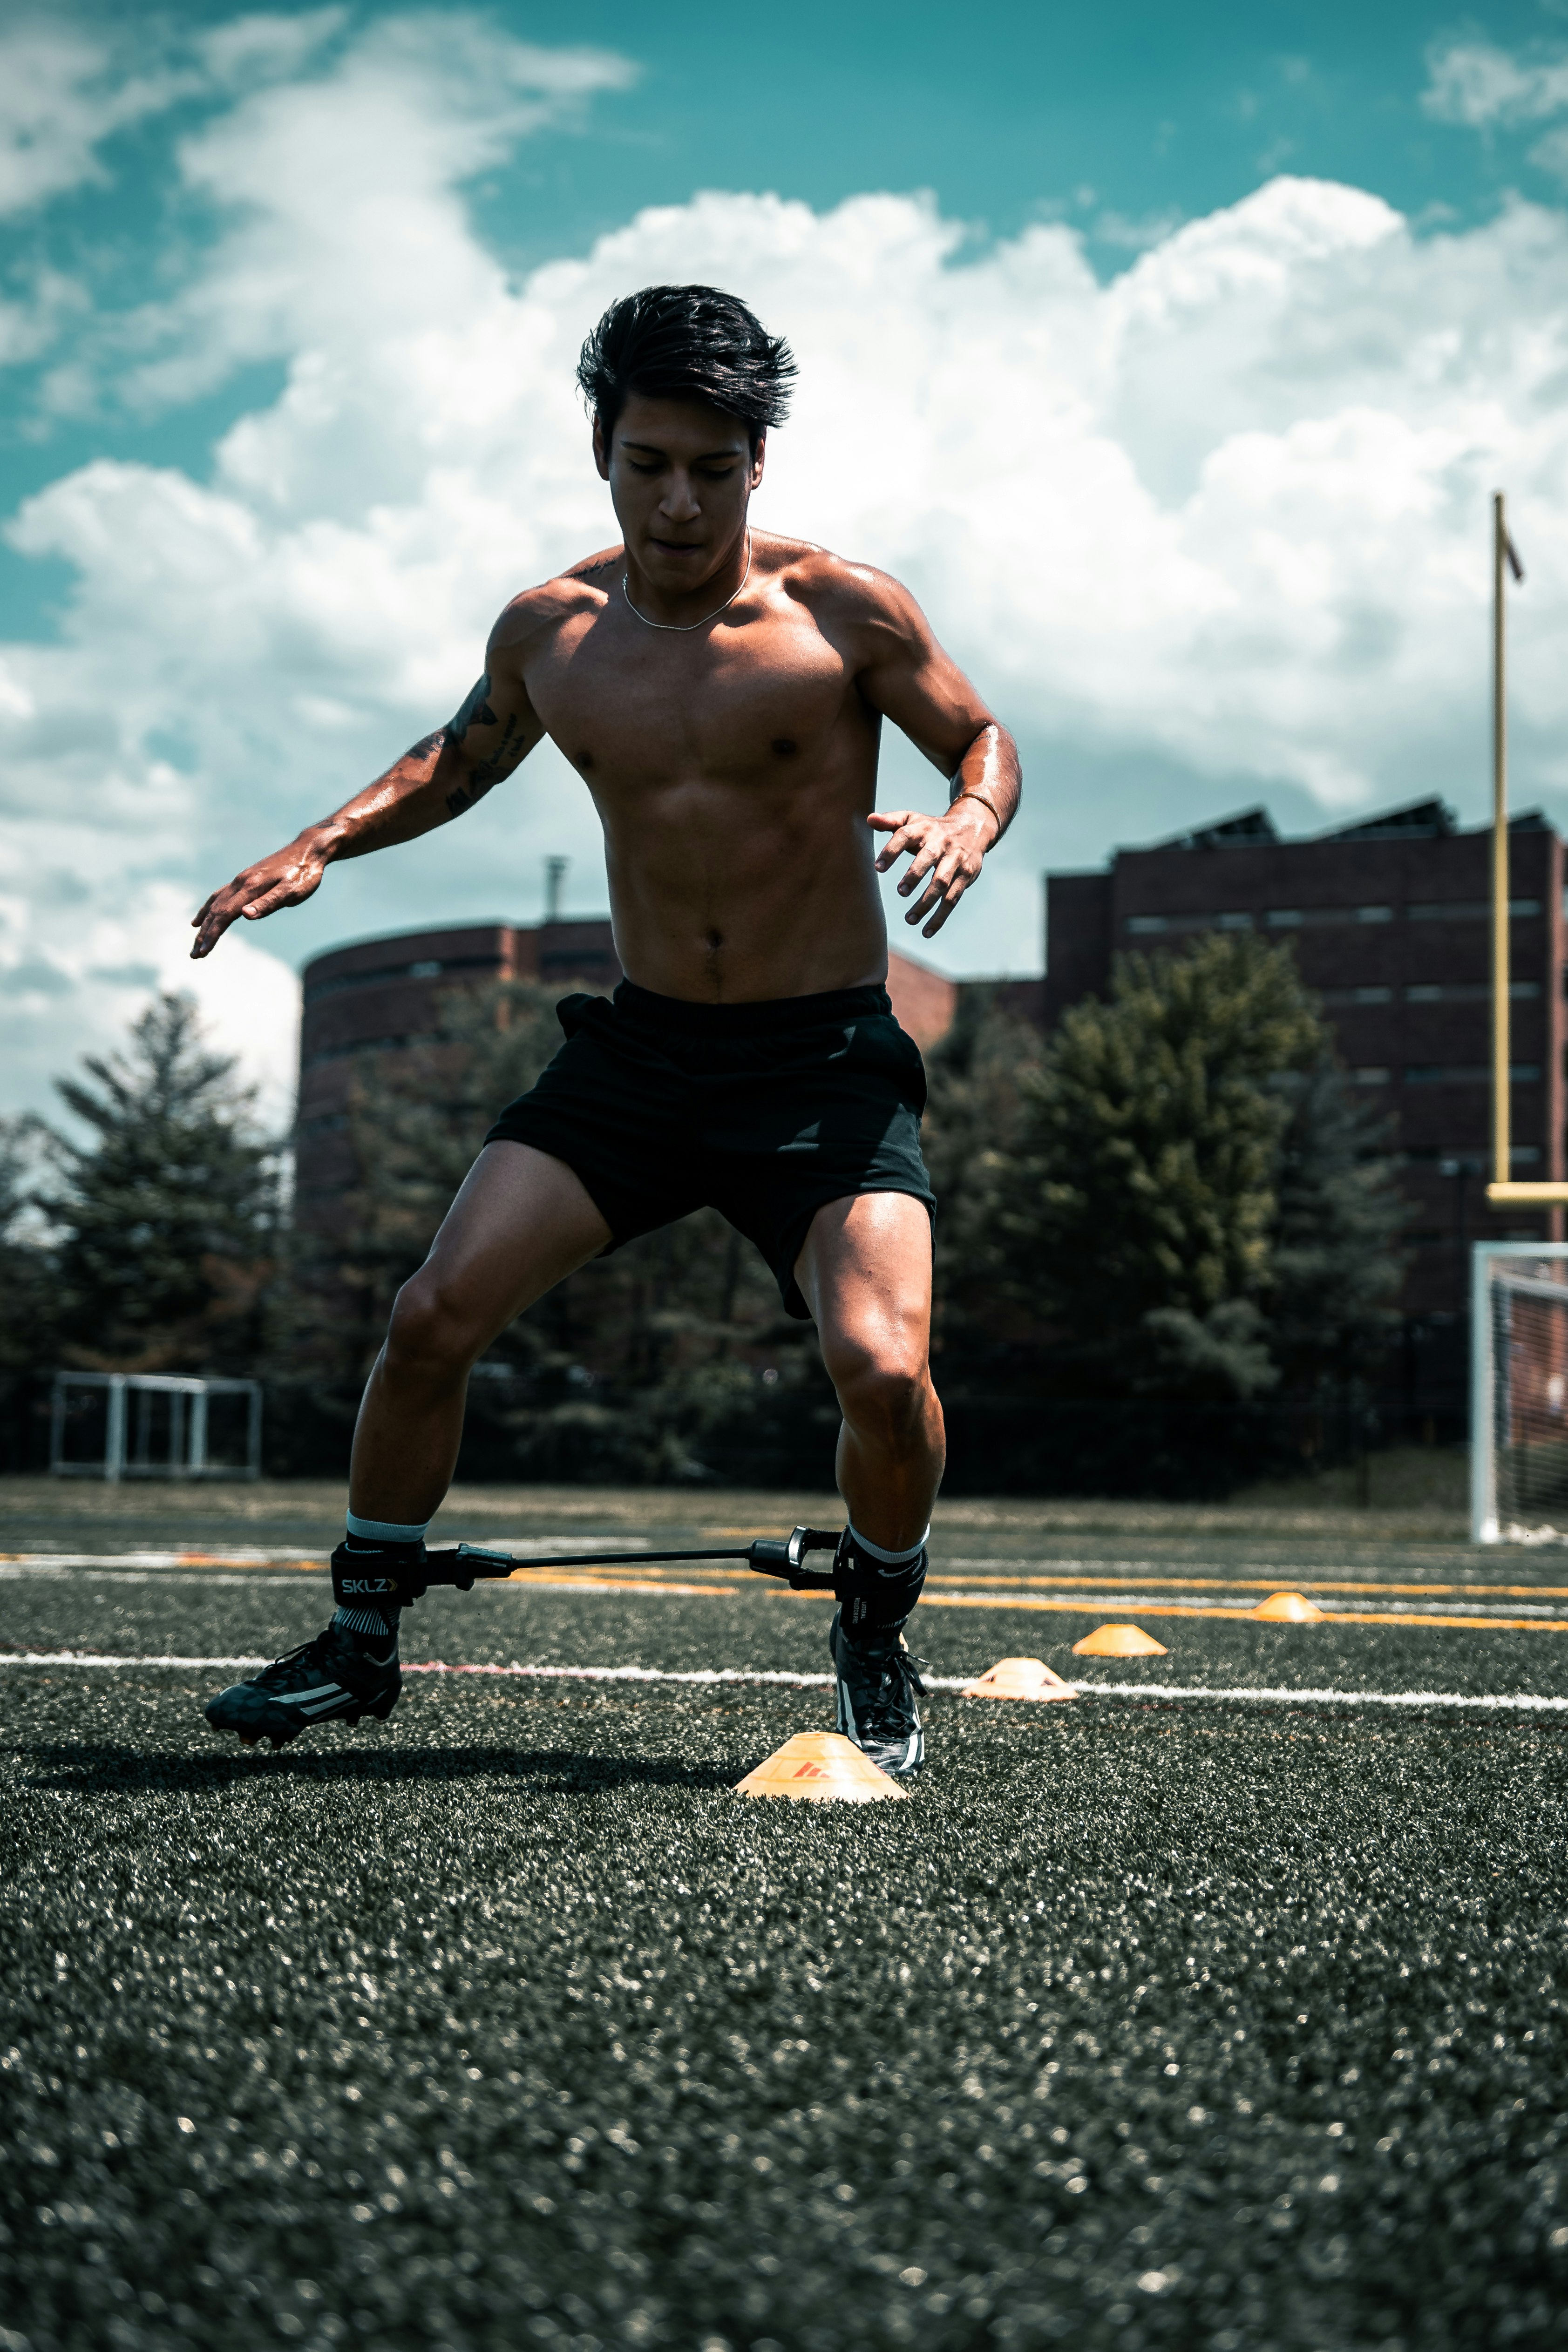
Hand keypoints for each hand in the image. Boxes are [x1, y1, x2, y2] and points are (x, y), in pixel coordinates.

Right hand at [190, 835, 327, 958]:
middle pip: (216, 911)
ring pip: (215, 903)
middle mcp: (240, 882)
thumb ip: (268, 903)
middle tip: (194, 955)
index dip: (213, 933)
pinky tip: (205, 915)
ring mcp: (241, 879)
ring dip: (204, 923)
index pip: (224, 914)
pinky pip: (220, 895)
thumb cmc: (304, 874)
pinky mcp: (245, 879)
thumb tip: (244, 915)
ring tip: (196, 940)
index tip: (203, 952)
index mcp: (250, 887)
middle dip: (204, 934)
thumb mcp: (291, 892)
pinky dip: (209, 907)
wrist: (309, 850)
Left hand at [868, 798, 996, 937]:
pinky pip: (953, 898)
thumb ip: (890, 821)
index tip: (877, 868)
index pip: (905, 836)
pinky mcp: (966, 876)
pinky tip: (926, 931)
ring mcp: (956, 860)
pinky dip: (940, 917)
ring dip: (927, 902)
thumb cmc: (932, 828)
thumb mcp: (913, 819)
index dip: (892, 850)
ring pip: (942, 882)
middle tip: (900, 891)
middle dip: (915, 875)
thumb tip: (869, 819)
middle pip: (929, 858)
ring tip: (909, 919)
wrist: (972, 827)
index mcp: (924, 828)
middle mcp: (942, 843)